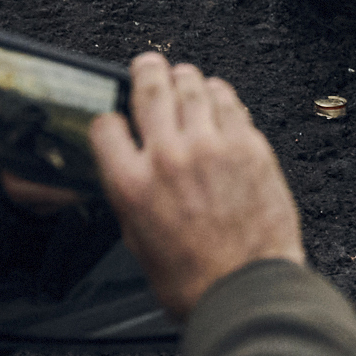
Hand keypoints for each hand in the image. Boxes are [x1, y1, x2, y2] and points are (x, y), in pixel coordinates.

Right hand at [91, 54, 302, 318]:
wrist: (246, 290)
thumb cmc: (194, 280)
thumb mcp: (138, 242)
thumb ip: (132, 199)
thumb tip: (132, 175)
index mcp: (131, 184)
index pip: (106, 125)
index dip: (110, 118)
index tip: (117, 119)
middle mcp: (167, 157)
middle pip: (150, 89)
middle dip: (146, 70)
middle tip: (148, 65)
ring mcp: (211, 147)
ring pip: (193, 87)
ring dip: (185, 78)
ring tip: (184, 77)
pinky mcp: (249, 146)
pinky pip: (231, 104)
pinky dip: (221, 96)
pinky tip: (218, 98)